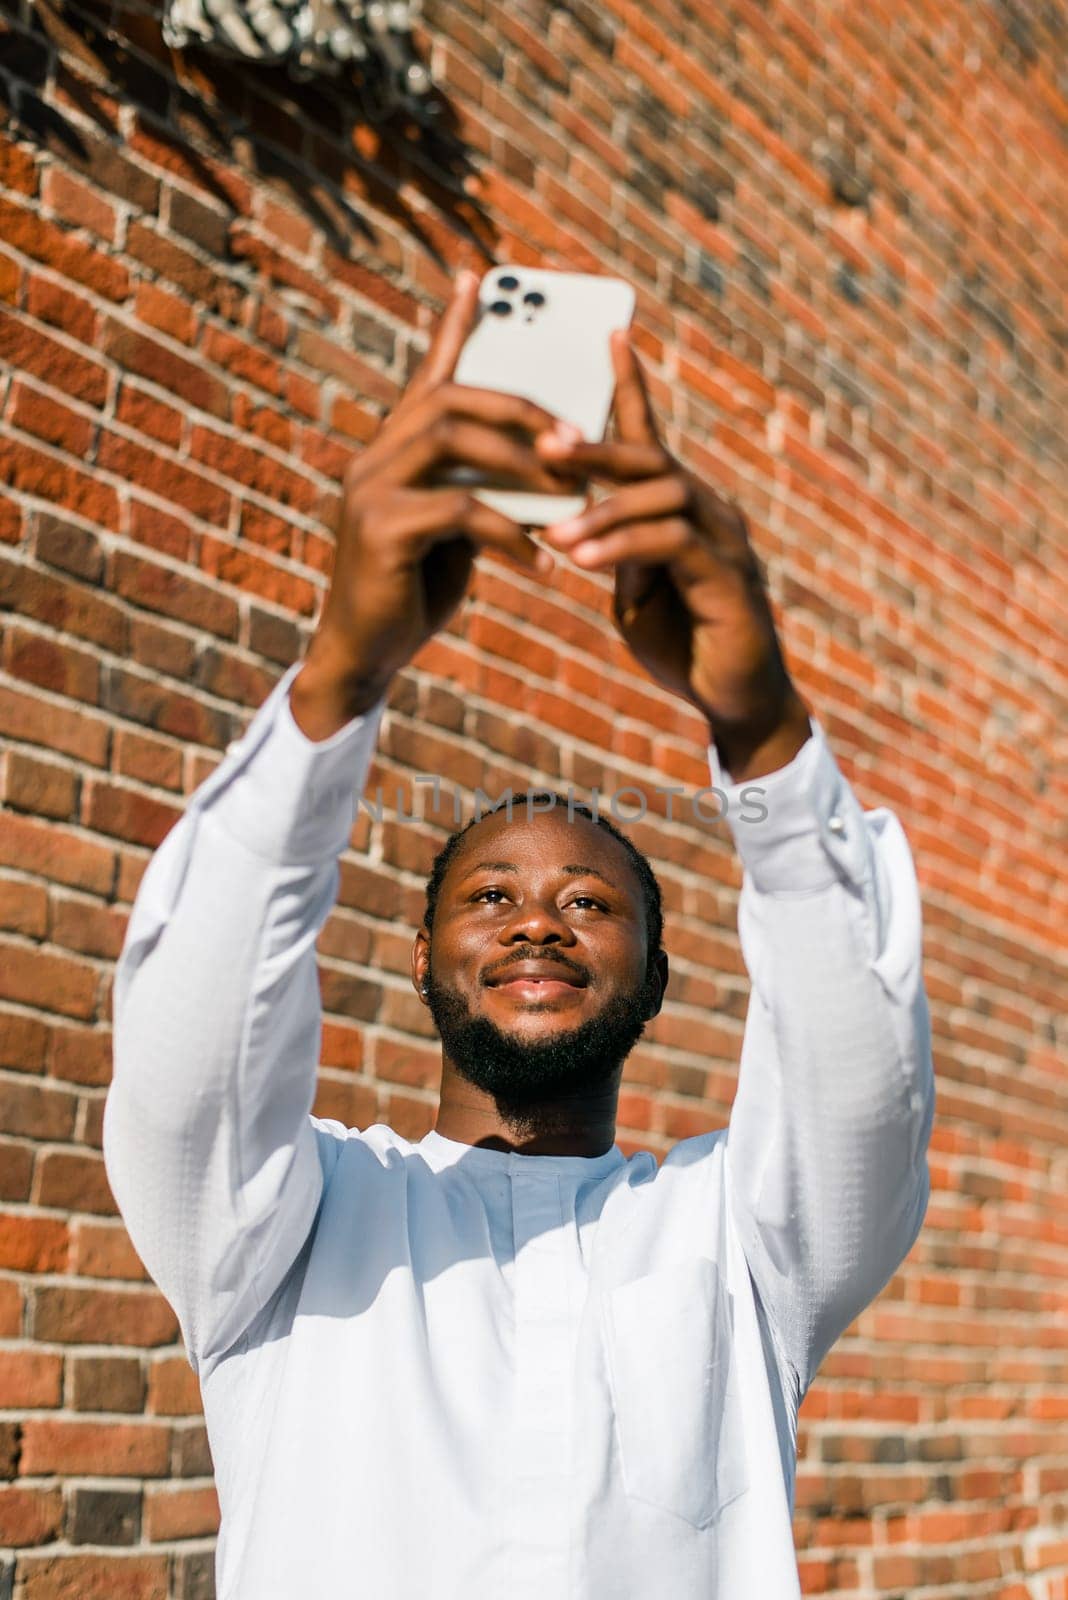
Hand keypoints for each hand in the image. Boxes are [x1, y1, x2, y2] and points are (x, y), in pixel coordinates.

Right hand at [294, 271, 584, 730]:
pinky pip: (459, 510)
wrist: (367, 655)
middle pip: (450, 399)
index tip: (478, 276)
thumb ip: (481, 487)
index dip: (452, 324)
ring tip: (570, 490)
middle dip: (520, 408)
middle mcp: (374, 457)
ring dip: (521, 462)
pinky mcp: (379, 529)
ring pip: (452, 440)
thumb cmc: (416, 590)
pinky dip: (509, 531)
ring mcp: (369, 489)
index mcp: (394, 451)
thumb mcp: (456, 531)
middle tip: (576, 432)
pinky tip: (539, 561)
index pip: (428, 374)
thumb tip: (544, 464)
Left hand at [536, 330, 810, 778]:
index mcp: (684, 508)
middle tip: (542, 443)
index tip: (609, 334)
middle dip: (594, 448)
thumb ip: (614, 551)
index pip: (651, 438)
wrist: (736, 701)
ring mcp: (724, 542)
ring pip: (661, 498)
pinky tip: (583, 561)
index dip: (632, 387)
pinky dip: (623, 549)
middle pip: (650, 458)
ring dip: (601, 512)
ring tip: (552, 531)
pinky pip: (671, 547)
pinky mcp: (728, 580)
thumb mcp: (634, 590)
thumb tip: (580, 526)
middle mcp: (709, 512)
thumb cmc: (683, 642)